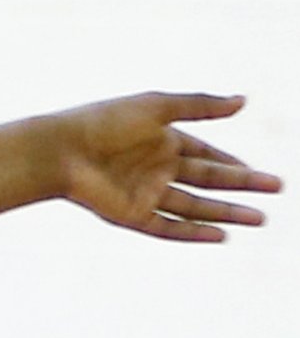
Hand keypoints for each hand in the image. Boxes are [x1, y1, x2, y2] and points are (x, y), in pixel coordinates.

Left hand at [48, 93, 278, 241]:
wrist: (59, 150)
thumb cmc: (103, 122)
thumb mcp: (156, 107)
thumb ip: (200, 105)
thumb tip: (244, 101)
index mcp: (161, 140)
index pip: (205, 154)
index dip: (232, 163)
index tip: (260, 173)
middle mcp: (156, 168)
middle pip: (207, 181)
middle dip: (242, 186)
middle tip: (277, 189)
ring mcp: (145, 193)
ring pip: (195, 207)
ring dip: (227, 213)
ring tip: (261, 218)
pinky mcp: (132, 215)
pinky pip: (169, 228)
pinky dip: (194, 232)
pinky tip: (222, 236)